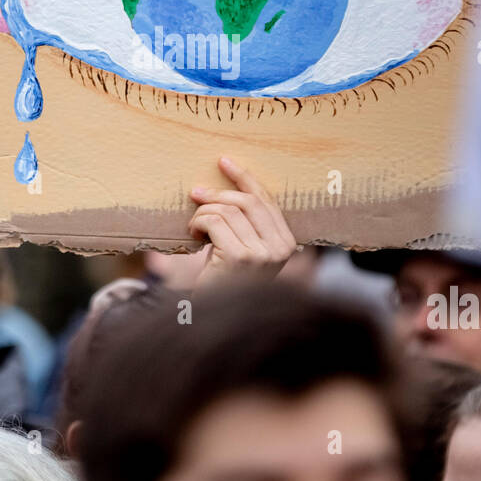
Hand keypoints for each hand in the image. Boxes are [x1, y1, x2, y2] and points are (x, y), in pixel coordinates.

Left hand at [188, 156, 297, 287]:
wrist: (214, 318)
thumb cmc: (226, 281)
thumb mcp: (245, 250)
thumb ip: (248, 225)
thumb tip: (227, 185)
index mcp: (287, 244)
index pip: (267, 201)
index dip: (245, 178)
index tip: (224, 162)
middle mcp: (280, 249)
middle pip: (248, 201)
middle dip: (218, 193)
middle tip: (196, 193)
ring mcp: (261, 254)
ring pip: (227, 210)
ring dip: (203, 213)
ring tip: (194, 227)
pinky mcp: (239, 257)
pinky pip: (214, 222)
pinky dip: (198, 223)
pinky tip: (193, 236)